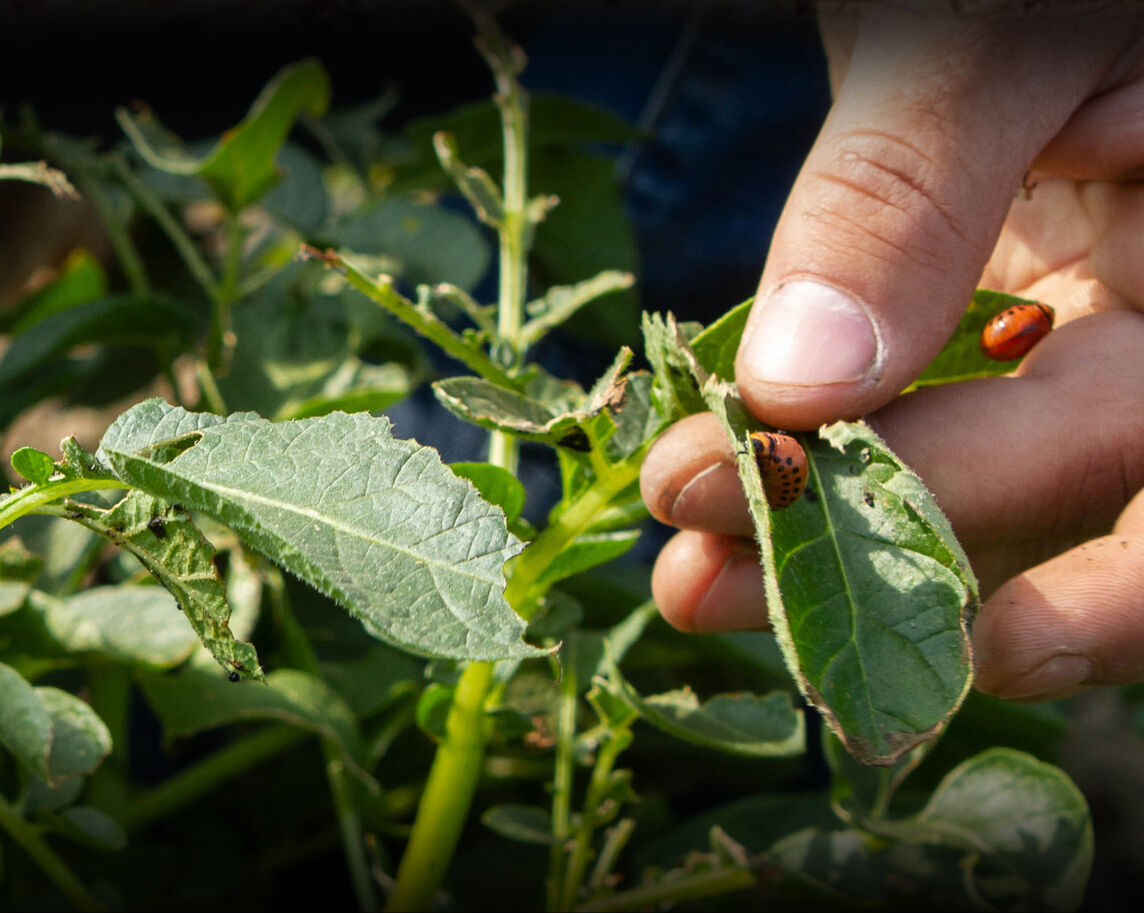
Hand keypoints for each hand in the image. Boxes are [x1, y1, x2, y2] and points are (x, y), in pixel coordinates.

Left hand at [642, 6, 1143, 700]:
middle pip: (1080, 509)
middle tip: (704, 590)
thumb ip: (906, 193)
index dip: (933, 486)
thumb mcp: (976, 36)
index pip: (1109, 425)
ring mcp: (1102, 337)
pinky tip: (729, 512)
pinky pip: (956, 445)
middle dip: (883, 568)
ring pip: (1014, 508)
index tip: (741, 490)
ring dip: (848, 554)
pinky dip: (845, 482)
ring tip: (693, 580)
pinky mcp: (1019, 336)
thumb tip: (803, 387)